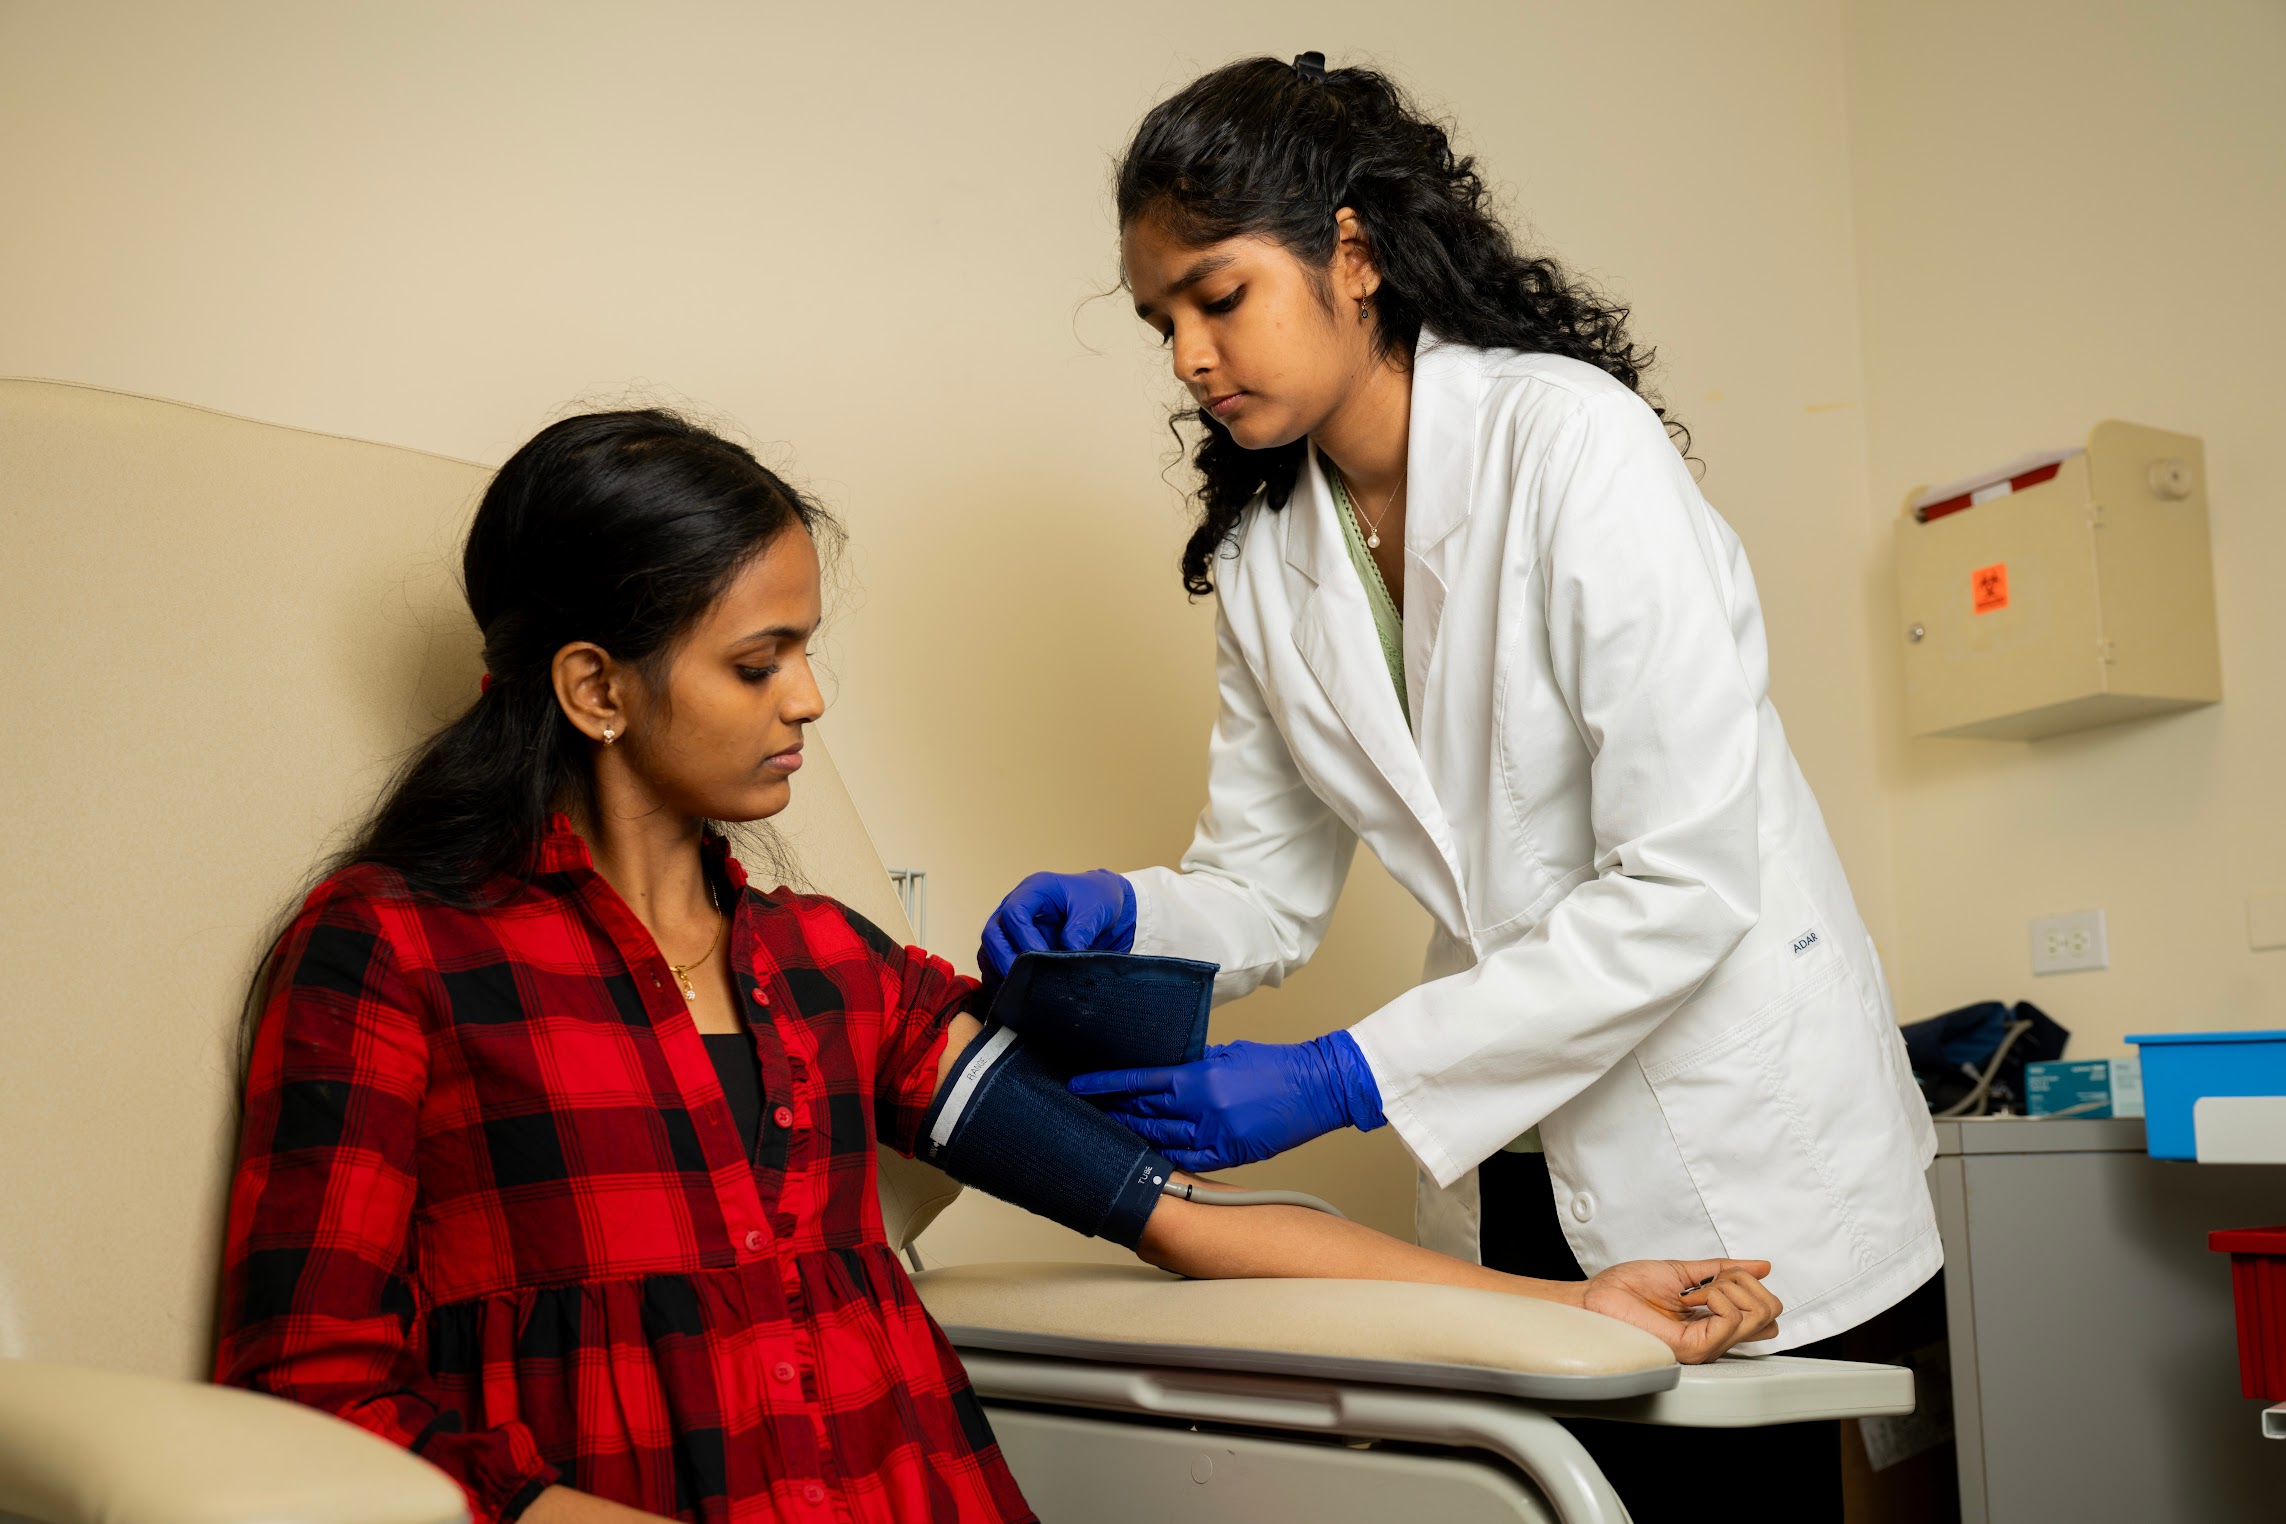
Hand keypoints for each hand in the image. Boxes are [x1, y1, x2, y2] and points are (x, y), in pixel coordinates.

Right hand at [978, 870, 1135, 979]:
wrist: (1107, 908)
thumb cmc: (1099, 899)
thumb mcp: (1096, 909)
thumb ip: (1080, 930)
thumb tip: (1066, 956)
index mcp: (1034, 890)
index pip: (1013, 914)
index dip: (1024, 939)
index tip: (1043, 957)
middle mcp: (1016, 906)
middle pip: (993, 932)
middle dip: (1005, 959)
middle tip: (1025, 980)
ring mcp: (1012, 928)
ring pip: (989, 950)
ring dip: (1001, 972)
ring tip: (1021, 991)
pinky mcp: (1015, 947)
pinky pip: (996, 966)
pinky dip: (1002, 980)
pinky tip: (1017, 995)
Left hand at [1069, 1031, 1384, 1169]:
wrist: (1317, 1087)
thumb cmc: (1274, 1066)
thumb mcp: (1227, 1054)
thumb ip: (1190, 1062)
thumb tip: (1158, 1067)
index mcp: (1199, 1077)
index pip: (1139, 1081)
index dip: (1105, 1085)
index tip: (1078, 1086)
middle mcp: (1203, 1108)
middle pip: (1144, 1112)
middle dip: (1114, 1112)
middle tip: (1088, 1111)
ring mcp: (1216, 1135)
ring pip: (1161, 1141)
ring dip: (1134, 1137)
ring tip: (1110, 1135)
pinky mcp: (1231, 1155)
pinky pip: (1188, 1160)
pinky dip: (1166, 1157)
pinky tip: (1147, 1154)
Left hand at [1579, 1258, 1781, 1363]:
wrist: (1597, 1298)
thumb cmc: (1627, 1289)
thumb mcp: (1685, 1272)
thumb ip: (1723, 1270)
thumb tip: (1761, 1265)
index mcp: (1714, 1322)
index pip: (1767, 1317)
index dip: (1753, 1286)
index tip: (1718, 1278)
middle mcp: (1715, 1337)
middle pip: (1772, 1313)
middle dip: (1746, 1282)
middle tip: (1709, 1283)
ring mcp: (1708, 1344)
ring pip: (1759, 1314)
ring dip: (1727, 1286)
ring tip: (1694, 1292)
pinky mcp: (1696, 1347)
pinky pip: (1732, 1317)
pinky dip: (1715, 1295)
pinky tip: (1690, 1299)